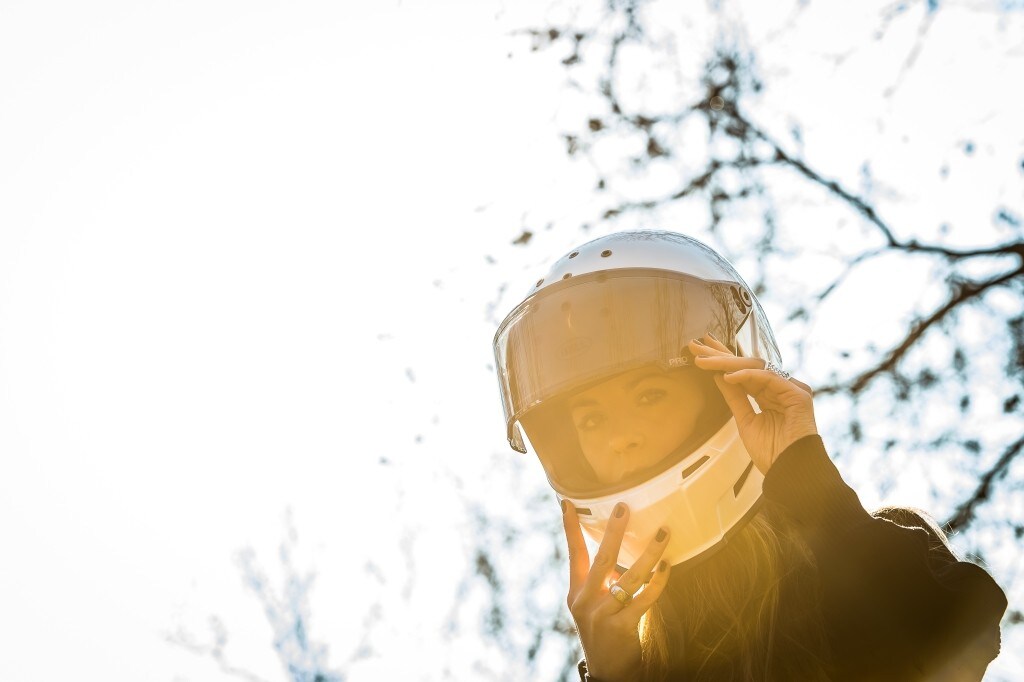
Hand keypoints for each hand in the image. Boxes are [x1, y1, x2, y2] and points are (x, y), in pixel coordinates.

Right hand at [562, 501, 671, 681]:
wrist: (608, 671)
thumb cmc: (604, 633)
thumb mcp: (591, 607)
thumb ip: (599, 583)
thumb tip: (616, 553)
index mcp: (576, 592)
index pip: (573, 554)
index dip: (570, 528)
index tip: (568, 503)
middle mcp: (585, 601)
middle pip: (602, 559)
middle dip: (613, 532)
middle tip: (623, 508)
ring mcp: (602, 614)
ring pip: (629, 576)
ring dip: (649, 553)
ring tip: (662, 533)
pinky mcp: (622, 626)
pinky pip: (644, 598)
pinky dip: (658, 581)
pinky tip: (667, 567)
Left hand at [689, 334, 817, 473]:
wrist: (789, 471)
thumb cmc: (771, 453)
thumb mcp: (744, 420)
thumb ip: (734, 397)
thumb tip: (719, 376)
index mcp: (769, 395)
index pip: (742, 372)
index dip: (722, 360)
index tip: (700, 352)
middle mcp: (780, 388)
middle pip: (748, 365)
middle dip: (721, 355)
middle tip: (697, 347)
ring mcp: (791, 389)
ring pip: (756, 367)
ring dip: (728, 362)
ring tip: (705, 361)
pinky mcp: (798, 394)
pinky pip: (769, 377)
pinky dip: (747, 375)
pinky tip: (727, 376)